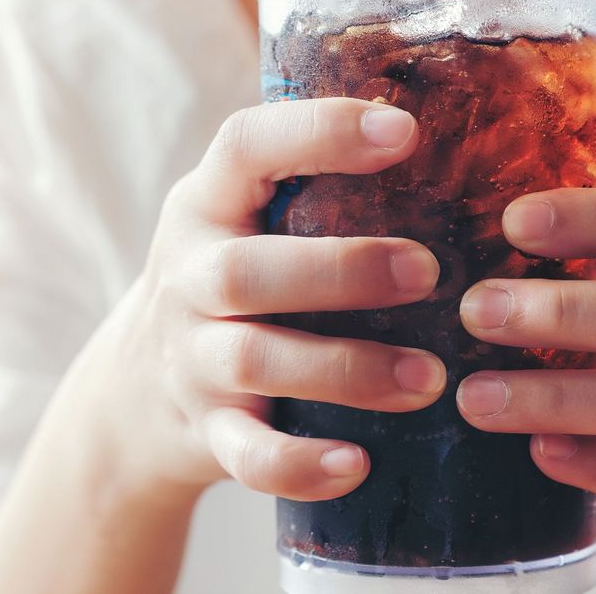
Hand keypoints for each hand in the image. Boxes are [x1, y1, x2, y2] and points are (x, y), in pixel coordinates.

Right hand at [84, 98, 445, 501]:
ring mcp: (192, 358)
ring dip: (348, 369)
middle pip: (246, 270)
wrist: (133, 395)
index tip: (405, 130)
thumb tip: (462, 142)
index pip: (245, 146)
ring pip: (257, 361)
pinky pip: (245, 455)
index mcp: (207, 204)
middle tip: (428, 273)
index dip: (320, 132)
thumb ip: (310, 184)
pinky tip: (356, 465)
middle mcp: (191, 276)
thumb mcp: (243, 219)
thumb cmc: (230, 281)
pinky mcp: (205, 431)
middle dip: (340, 270)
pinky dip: (298, 463)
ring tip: (430, 379)